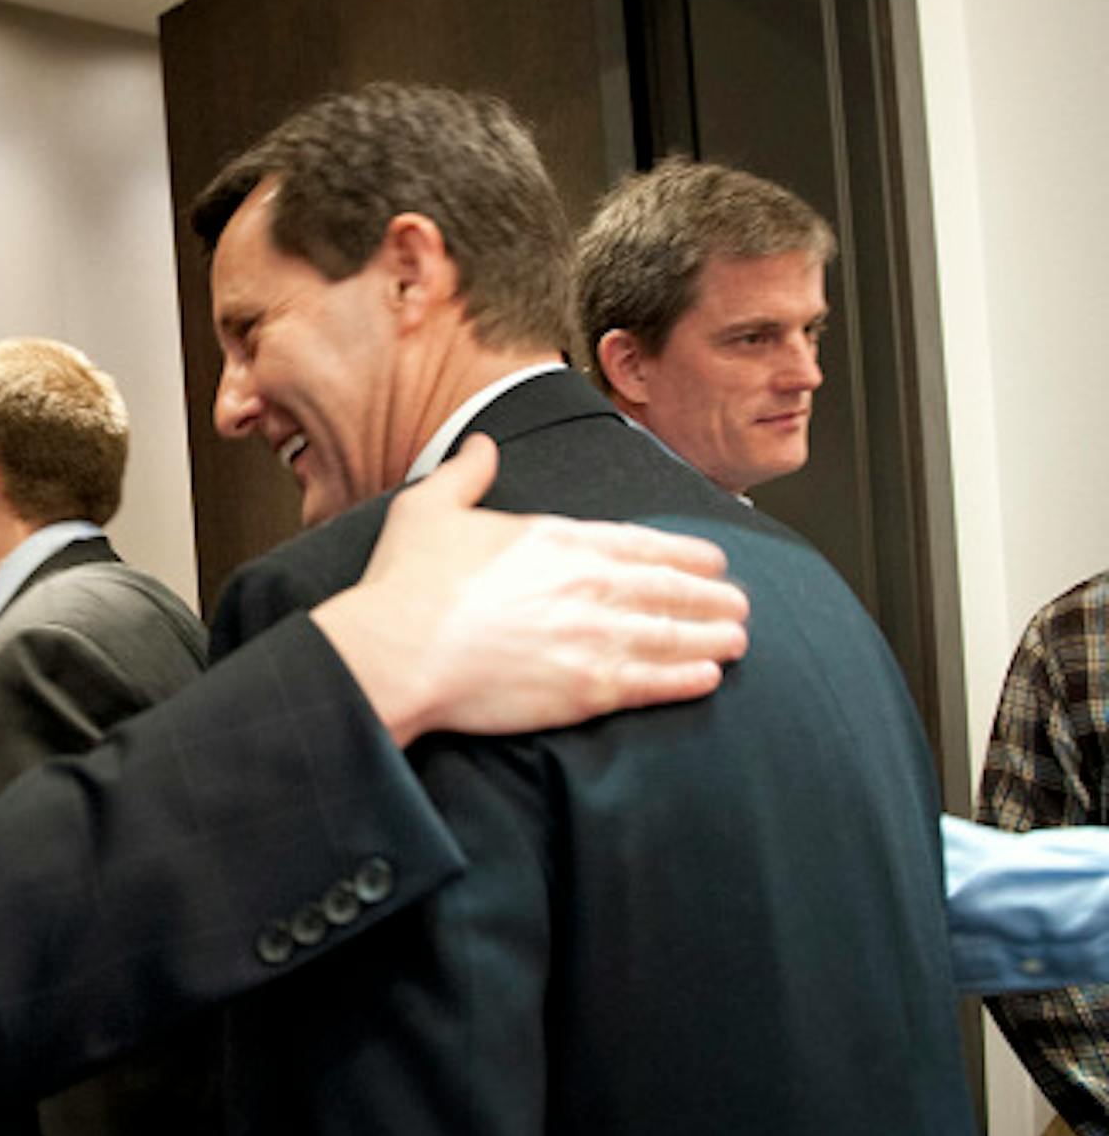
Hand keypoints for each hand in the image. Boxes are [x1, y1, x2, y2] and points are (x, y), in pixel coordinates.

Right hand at [312, 433, 748, 744]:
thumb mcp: (429, 508)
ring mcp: (596, 638)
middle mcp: (591, 584)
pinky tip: (708, 677)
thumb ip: (465, 474)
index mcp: (559, 540)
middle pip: (673, 589)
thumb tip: (481, 445)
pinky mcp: (588, 690)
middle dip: (713, 597)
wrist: (397, 654)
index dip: (685, 553)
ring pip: (676, 636)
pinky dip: (688, 679)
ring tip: (736, 642)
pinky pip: (657, 683)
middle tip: (738, 605)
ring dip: (713, 637)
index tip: (713, 561)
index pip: (643, 542)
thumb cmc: (407, 585)